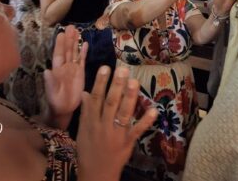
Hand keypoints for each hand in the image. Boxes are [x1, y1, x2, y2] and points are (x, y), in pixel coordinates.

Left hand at [44, 26, 87, 122]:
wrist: (65, 108)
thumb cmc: (56, 101)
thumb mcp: (51, 92)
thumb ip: (50, 81)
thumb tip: (46, 71)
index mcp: (57, 69)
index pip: (59, 54)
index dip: (60, 44)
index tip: (61, 33)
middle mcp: (65, 66)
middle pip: (67, 50)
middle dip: (69, 38)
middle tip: (71, 26)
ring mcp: (73, 68)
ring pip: (74, 52)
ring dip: (76, 42)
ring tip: (77, 30)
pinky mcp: (81, 72)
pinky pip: (82, 60)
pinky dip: (83, 52)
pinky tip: (85, 44)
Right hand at [77, 66, 157, 180]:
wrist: (95, 174)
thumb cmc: (88, 150)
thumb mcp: (82, 130)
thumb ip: (85, 111)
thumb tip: (85, 92)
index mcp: (91, 122)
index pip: (95, 99)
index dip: (100, 83)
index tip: (105, 68)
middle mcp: (103, 126)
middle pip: (110, 103)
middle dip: (116, 86)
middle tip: (122, 70)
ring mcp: (116, 134)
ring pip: (123, 113)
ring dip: (129, 97)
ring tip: (134, 81)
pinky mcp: (127, 143)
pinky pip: (137, 130)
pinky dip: (146, 121)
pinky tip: (154, 110)